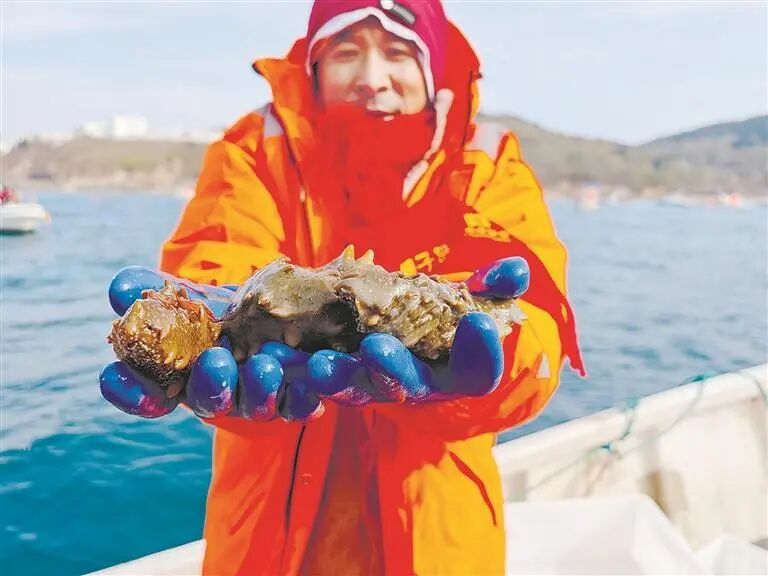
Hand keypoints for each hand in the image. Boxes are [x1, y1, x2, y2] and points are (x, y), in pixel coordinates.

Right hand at [100, 267, 319, 421]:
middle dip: (211, 384)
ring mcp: (255, 401)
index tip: (128, 380)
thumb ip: (152, 290)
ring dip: (260, 387)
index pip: (145, 394)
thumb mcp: (188, 294)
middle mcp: (214, 396)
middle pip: (206, 400)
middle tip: (216, 362)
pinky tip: (315, 371)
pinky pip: (301, 403)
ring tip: (267, 364)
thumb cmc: (221, 308)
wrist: (280, 310)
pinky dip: (307, 391)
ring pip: (255, 405)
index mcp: (178, 377)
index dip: (133, 392)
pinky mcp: (295, 400)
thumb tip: (121, 288)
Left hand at [305, 257, 529, 404]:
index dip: (482, 353)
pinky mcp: (336, 378)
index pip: (476, 372)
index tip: (478, 324)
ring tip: (314, 362)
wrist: (406, 335)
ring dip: (334, 377)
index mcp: (455, 371)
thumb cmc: (446, 318)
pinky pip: (314, 380)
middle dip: (390, 369)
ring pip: (354, 389)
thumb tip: (517, 269)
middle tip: (376, 348)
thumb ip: (494, 286)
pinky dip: (293, 371)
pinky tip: (271, 356)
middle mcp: (415, 386)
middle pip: (405, 386)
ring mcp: (373, 386)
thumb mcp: (472, 298)